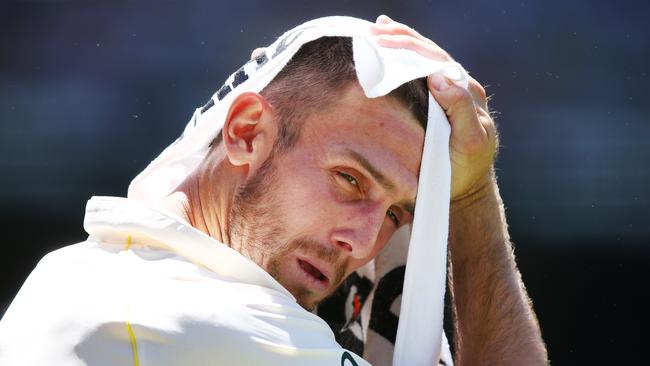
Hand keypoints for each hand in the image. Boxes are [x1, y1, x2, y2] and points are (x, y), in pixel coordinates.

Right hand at [371, 15, 497, 201]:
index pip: (436, 60)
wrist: (464, 187)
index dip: (411, 48)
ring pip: (424, 59)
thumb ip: (460, 109)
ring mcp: (447, 92)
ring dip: (402, 42)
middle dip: (403, 39)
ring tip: (379, 29)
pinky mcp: (436, 101)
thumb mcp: (470, 141)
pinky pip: (420, 72)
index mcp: (467, 92)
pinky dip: (404, 56)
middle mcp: (459, 86)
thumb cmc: (466, 168)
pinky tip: (389, 46)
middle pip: (429, 53)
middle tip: (375, 31)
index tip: (385, 41)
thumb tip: (438, 77)